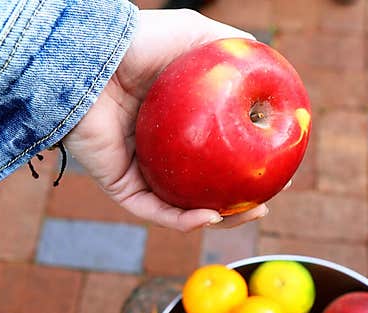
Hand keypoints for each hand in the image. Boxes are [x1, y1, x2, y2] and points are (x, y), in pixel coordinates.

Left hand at [63, 9, 269, 231]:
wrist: (91, 57)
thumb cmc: (139, 43)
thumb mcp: (196, 38)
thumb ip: (233, 50)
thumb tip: (269, 73)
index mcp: (180, 125)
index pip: (218, 154)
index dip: (247, 167)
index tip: (275, 172)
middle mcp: (160, 151)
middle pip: (203, 188)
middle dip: (235, 206)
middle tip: (262, 207)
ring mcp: (140, 170)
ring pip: (181, 208)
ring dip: (216, 220)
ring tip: (243, 215)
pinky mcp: (119, 185)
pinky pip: (154, 210)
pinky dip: (182, 220)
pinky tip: (209, 216)